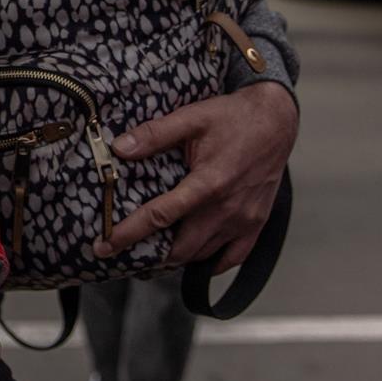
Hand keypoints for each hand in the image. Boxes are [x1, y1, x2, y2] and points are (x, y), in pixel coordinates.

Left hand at [97, 82, 298, 269]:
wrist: (277, 120)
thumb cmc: (233, 117)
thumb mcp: (192, 117)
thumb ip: (155, 134)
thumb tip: (119, 148)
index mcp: (208, 183)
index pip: (160, 217)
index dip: (129, 233)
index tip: (105, 246)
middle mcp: (227, 209)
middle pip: (181, 248)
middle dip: (150, 256)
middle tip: (124, 256)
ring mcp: (244, 220)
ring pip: (203, 255)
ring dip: (177, 259)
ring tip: (151, 256)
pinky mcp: (256, 224)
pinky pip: (232, 258)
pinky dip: (209, 263)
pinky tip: (191, 257)